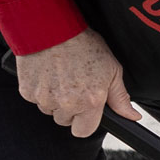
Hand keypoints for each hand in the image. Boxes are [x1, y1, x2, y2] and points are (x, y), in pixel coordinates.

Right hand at [16, 29, 136, 136]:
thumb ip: (120, 98)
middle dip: (69, 109)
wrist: (52, 28)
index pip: (84, 131)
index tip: (85, 110)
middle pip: (65, 121)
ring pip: (49, 111)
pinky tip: (48, 73)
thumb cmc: (84, 45)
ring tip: (60, 76)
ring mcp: (45, 99)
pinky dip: (40, 90)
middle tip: (73, 85)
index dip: (85, 121)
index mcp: (90, 102)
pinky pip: (34, 100)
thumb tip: (132, 117)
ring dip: (54, 100)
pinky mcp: (27, 92)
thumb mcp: (112, 69)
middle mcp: (66, 104)